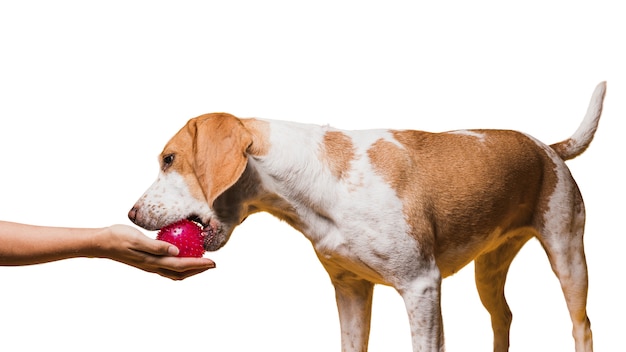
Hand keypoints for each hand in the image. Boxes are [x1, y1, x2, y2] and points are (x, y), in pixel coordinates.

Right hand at [94, 224, 215, 279]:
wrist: (102, 243)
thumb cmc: (119, 237)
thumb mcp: (138, 238)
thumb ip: (157, 246)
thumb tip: (176, 251)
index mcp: (153, 261)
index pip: (181, 264)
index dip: (199, 265)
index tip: (212, 262)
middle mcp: (153, 266)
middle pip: (181, 272)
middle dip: (198, 270)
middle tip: (213, 264)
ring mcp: (150, 266)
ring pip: (175, 272)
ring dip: (190, 269)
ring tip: (201, 263)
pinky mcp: (147, 262)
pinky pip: (168, 267)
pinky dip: (179, 264)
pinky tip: (182, 255)